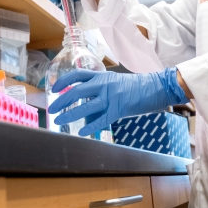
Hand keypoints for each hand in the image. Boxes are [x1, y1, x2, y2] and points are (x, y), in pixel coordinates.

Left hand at [48, 67, 188, 136]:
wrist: (156, 88)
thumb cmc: (137, 86)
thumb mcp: (115, 83)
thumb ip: (100, 91)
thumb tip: (86, 106)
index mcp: (102, 76)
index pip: (77, 75)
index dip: (63, 82)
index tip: (54, 89)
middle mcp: (104, 85)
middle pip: (76, 91)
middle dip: (62, 101)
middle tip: (52, 110)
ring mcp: (111, 97)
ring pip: (85, 106)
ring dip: (70, 115)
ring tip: (59, 121)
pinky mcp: (118, 109)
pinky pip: (101, 119)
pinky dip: (90, 126)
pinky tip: (81, 132)